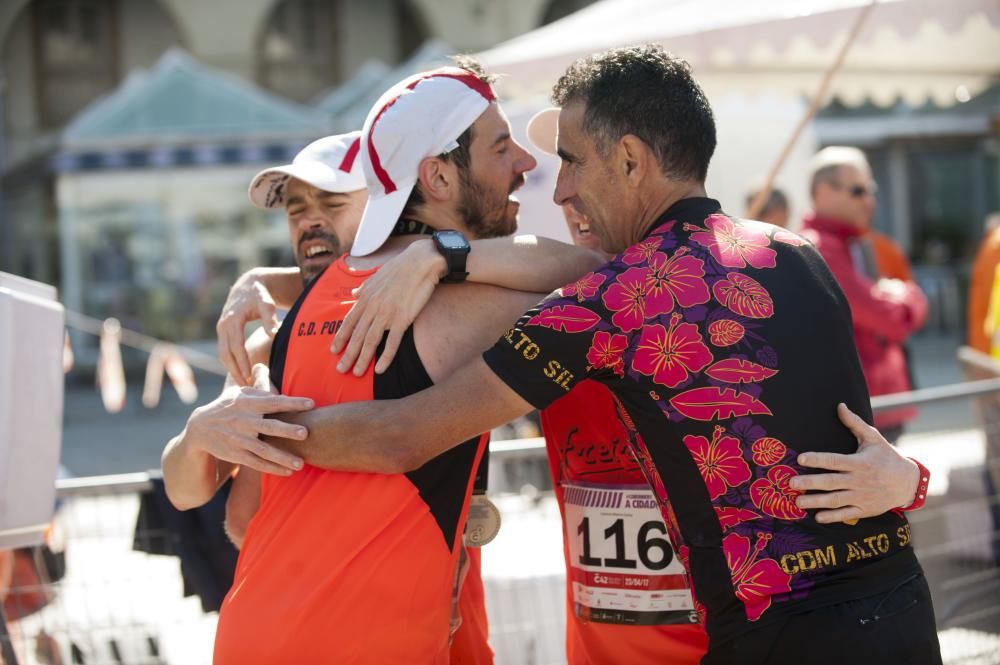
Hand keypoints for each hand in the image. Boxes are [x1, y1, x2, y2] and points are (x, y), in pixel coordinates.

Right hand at [184, 364, 310, 475]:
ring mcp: (239, 439)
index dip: (292, 402)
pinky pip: (257, 463)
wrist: (199, 428)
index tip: (311, 403)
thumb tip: (264, 365)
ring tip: (301, 463)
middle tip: (305, 433)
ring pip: (264, 450)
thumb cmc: (228, 407)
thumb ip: (257, 386)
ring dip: (282, 457)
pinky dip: (273, 468)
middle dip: (287, 430)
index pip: (273, 402)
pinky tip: (289, 472)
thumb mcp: (239, 393)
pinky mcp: (236, 454)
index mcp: (248, 403)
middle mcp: (244, 421)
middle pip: (268, 426)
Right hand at [217, 271, 279, 384]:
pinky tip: (241, 373)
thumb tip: (272, 334)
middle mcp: (223, 326)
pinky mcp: (223, 332)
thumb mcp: (266, 304)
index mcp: (232, 321)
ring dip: (232, 369)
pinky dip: (231, 363)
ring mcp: (221, 329)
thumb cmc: (260, 295)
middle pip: (225, 354)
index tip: (249, 377)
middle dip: (235, 371)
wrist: (248, 286)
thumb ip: (269, 319)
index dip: (242, 363)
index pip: (235, 347)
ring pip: (223, 354)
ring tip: (244, 384)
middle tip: (246, 387)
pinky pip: (224, 351)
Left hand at [331, 240, 443, 375]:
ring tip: (356, 373)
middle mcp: (373, 307)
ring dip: (362, 359)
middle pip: (357, 335)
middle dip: (347, 354)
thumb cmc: (400, 267)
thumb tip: (354, 293)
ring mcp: (387, 314)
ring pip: (370, 341)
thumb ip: (364, 287)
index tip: (333, 351)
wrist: (421, 262)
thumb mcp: (377, 275)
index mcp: (366, 297)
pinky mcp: (402, 319)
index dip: (341, 338)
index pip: (349, 322)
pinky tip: (380, 370)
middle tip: (340, 370)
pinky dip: (385, 357)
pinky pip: (392, 343)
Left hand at [789, 403, 919, 523]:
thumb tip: (840, 406)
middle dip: (810, 483)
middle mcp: (859, 480)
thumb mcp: (873, 438)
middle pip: (831, 482)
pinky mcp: (865, 509)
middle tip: (791, 483)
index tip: (800, 458)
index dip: (818, 459)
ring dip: (816, 501)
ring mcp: (862, 496)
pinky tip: (818, 517)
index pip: (835, 461)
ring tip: (798, 502)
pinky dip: (833, 517)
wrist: (908, 482)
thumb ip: (854, 423)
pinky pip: (847, 514)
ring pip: (836, 500)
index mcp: (859, 462)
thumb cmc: (886, 457)